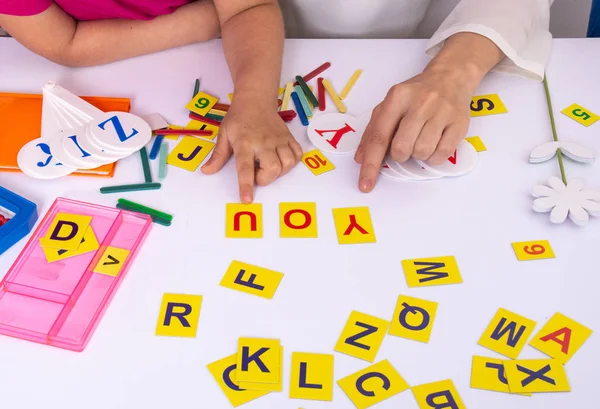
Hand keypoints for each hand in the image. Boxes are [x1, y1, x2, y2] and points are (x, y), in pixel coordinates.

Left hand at [201, 104, 302, 202]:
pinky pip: (297, 154)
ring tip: (269, 166)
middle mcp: (264, 142)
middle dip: (265, 178)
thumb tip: (207, 171)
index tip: (247, 199)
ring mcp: (279, 139)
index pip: (245, 168)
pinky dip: (292, 161)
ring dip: (279, 171)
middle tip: (257, 172)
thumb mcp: (224, 134)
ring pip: (287, 163)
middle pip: (272, 168)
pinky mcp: (289, 137)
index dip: (246, 185)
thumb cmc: (238, 119)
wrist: (255, 100)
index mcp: (245, 143)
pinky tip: (281, 159)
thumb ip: (218, 156)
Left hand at [354, 67, 473, 191]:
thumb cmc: (415, 94)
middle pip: (401, 149)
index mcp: (397, 97)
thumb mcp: (390, 105)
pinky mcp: (459, 122)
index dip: (370, 164)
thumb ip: (373, 131)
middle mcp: (420, 103)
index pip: (379, 137)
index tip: (365, 185)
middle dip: (400, 154)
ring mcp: (442, 112)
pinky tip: (435, 142)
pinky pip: (442, 154)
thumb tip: (361, 159)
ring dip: (418, 154)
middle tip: (406, 142)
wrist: (450, 76)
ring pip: (422, 153)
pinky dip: (434, 156)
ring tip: (422, 138)